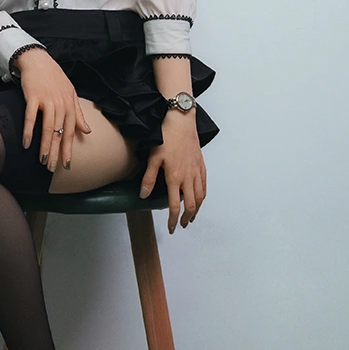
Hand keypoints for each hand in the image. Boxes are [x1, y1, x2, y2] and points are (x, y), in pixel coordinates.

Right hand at [11, 48, 91, 170]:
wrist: (38, 60)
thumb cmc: (54, 78)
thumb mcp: (70, 94)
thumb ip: (78, 114)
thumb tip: (87, 131)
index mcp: (70, 106)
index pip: (70, 132)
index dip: (68, 150)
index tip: (66, 165)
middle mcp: (61, 105)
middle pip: (59, 134)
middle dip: (56, 153)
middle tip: (51, 169)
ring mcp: (47, 101)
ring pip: (47, 129)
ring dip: (44, 146)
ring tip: (42, 161)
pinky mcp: (33, 97)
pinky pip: (31, 118)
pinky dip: (29, 132)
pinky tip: (26, 144)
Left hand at [139, 110, 205, 232]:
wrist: (181, 122)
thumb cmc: (166, 137)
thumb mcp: (153, 157)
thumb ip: (148, 178)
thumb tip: (144, 195)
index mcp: (175, 178)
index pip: (175, 206)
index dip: (173, 220)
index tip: (171, 228)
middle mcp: (188, 177)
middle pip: (191, 205)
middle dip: (187, 218)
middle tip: (182, 225)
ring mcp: (197, 171)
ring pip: (200, 197)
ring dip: (197, 210)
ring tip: (192, 217)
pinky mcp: (201, 165)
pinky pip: (204, 185)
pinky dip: (203, 196)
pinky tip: (200, 199)